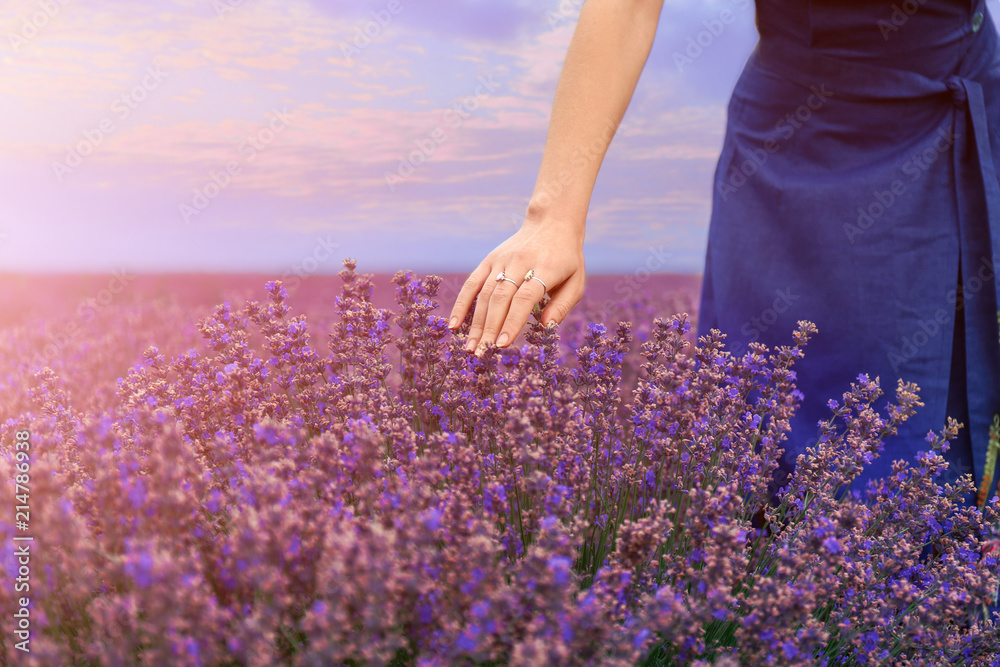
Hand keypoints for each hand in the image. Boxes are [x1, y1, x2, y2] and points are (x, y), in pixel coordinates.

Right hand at [448, 220, 584, 355]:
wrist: (552, 222)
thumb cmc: (567, 259)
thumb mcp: (576, 281)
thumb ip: (563, 306)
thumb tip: (545, 327)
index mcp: (545, 269)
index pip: (525, 298)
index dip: (512, 321)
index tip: (503, 344)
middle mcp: (520, 263)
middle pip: (501, 298)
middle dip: (490, 328)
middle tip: (483, 353)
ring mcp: (501, 260)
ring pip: (484, 294)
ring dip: (475, 322)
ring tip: (471, 347)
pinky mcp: (489, 260)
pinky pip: (472, 283)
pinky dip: (462, 304)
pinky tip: (455, 325)